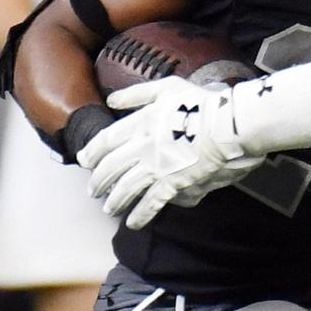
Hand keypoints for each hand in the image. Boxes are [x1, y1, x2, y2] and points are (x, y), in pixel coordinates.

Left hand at [77, 77, 263, 229]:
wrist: (227, 125)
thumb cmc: (202, 103)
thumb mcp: (168, 88)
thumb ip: (138, 93)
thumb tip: (112, 99)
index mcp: (140, 123)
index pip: (107, 140)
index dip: (93, 151)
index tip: (84, 160)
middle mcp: (142, 147)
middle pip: (111, 167)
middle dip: (98, 181)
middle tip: (93, 190)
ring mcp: (156, 167)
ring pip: (125, 187)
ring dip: (114, 200)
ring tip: (109, 207)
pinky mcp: (172, 183)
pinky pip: (150, 203)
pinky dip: (139, 215)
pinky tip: (132, 223)